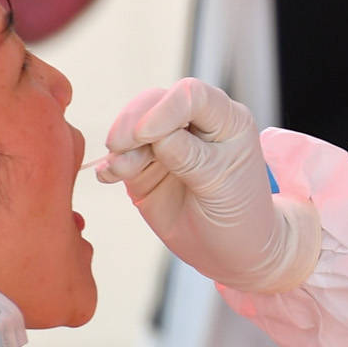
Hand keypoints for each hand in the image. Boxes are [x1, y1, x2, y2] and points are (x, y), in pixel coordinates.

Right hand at [98, 79, 319, 293]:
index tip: (145, 134)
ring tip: (118, 171)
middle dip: (133, 122)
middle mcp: (195, 124)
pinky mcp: (145, 166)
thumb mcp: (222, 186)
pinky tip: (108, 176)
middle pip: (156, 103)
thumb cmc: (239, 214)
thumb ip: (191, 158)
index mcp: (227, 120)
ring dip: (120, 146)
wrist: (231, 251)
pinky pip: (122, 156)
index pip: (192, 96)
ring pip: (133, 127)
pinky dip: (111, 164)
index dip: (165, 108)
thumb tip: (156, 136)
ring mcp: (168, 143)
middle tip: (118, 146)